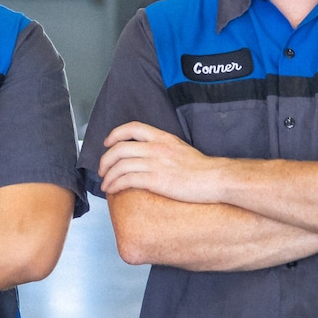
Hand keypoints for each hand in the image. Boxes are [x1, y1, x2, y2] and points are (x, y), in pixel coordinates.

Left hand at [98, 121, 221, 202]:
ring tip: (106, 184)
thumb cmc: (201, 168)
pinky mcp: (156, 180)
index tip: (108, 143)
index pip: (132, 128)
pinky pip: (127, 180)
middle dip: (105, 160)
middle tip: (102, 169)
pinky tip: (114, 190)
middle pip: (120, 148)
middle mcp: (156, 148)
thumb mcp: (179, 148)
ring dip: (108, 176)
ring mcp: (155, 164)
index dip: (115, 134)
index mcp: (162, 137)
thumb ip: (162, 147)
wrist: (215, 179)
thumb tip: (147, 155)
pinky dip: (116, 185)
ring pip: (120, 165)